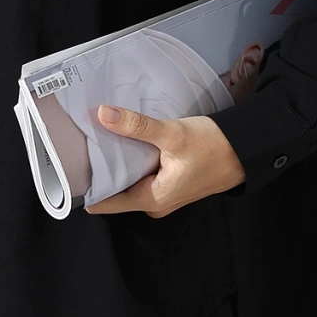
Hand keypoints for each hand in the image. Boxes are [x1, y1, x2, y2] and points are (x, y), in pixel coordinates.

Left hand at [84, 105, 245, 217]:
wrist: (247, 150)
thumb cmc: (215, 148)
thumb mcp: (173, 134)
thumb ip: (137, 126)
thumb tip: (103, 114)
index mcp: (151, 199)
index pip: (104, 201)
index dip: (86, 183)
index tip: (69, 162)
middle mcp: (154, 202)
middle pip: (115, 188)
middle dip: (100, 167)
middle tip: (82, 140)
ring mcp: (162, 193)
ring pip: (129, 178)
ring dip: (118, 160)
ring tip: (100, 135)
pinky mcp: (170, 181)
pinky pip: (142, 172)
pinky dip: (133, 157)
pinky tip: (127, 139)